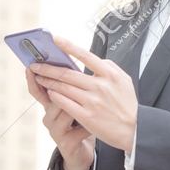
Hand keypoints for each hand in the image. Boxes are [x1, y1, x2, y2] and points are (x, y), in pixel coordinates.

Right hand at [26, 65, 94, 169]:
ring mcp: (55, 131)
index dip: (32, 79)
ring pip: (64, 110)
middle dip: (59, 86)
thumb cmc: (81, 124)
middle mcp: (49, 118)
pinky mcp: (66, 143)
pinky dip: (89, 124)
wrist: (83, 154)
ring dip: (78, 105)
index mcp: (50, 106)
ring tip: (90, 103)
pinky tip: (97, 123)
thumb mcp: (74, 104)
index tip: (30, 67)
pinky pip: (79, 128)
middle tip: (71, 77)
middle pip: (51, 98)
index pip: (37, 90)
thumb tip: (72, 65)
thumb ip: (71, 89)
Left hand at [29, 35, 137, 153]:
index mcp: (109, 74)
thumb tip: (93, 59)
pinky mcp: (86, 116)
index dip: (69, 46)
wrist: (134, 129)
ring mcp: (92, 101)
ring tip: (39, 77)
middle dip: (48, 68)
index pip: (85, 55)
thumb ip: (109, 67)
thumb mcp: (124, 80)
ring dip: (48, 81)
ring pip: (63, 88)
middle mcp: (99, 86)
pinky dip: (55, 96)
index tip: (55, 39)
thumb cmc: (128, 103)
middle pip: (67, 73)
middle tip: (35, 64)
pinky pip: (65, 103)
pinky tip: (50, 93)